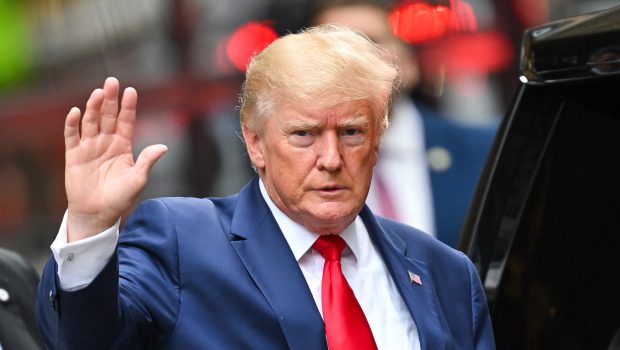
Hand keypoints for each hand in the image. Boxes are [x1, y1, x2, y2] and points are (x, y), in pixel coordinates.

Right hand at [64, 77, 166, 241]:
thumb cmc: (120, 198)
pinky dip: (72, 124)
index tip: (131, 91)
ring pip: (91, 121)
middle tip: (111, 82)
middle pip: (108, 116)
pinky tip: (75, 112)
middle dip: (110, 99)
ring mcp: (89, 147)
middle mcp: (106, 142)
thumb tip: (164, 147)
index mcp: (123, 145)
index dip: (128, 106)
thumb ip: (147, 161)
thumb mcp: (138, 179)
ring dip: (93, 107)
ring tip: (98, 94)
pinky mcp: (73, 155)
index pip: (126, 121)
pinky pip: (72, 136)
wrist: (97, 214)